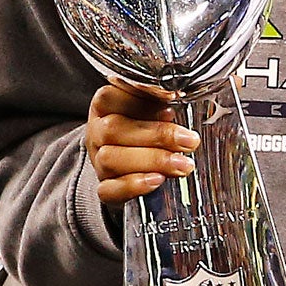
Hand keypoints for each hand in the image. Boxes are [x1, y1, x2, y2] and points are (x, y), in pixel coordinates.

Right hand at [84, 83, 198, 203]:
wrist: (132, 164)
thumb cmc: (144, 128)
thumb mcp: (151, 109)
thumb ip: (159, 102)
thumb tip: (177, 96)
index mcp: (105, 105)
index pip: (109, 97)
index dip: (140, 101)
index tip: (171, 105)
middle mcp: (97, 132)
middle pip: (113, 130)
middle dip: (156, 135)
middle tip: (189, 141)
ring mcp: (98, 161)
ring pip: (110, 159)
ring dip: (151, 161)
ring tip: (182, 164)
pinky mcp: (104, 187)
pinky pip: (109, 189)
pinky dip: (133, 185)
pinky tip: (158, 180)